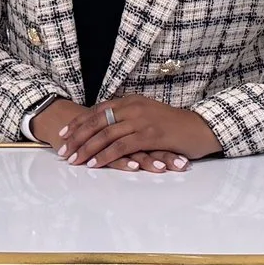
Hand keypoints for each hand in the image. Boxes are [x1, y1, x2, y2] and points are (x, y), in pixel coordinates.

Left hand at [31, 94, 221, 170]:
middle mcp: (133, 107)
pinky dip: (105, 155)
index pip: (98, 111)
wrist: (201, 128)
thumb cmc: (175, 126)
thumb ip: (128, 118)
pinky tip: (94, 163)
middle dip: (77, 137)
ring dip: (87, 148)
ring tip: (73, 160)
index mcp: (131, 101)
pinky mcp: (151, 135)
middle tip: (62, 150)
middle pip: (97, 121)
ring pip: (106, 134)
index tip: (63, 134)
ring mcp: (142, 120)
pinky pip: (121, 146)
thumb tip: (107, 127)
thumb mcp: (148, 115)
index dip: (79, 123)